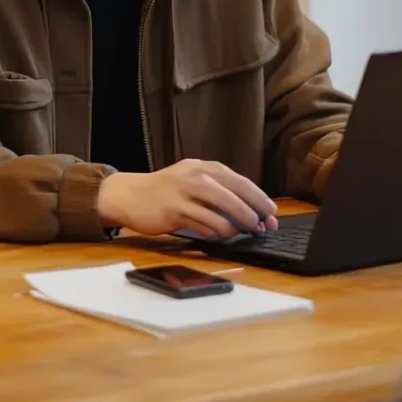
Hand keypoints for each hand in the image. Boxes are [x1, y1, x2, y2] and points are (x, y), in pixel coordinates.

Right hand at [97, 159, 278, 238]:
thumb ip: (216, 188)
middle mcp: (196, 177)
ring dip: (236, 226)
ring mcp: (184, 194)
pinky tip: (219, 235)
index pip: (239, 181)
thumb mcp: (191, 178)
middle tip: (264, 225)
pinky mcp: (174, 212)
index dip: (258, 198)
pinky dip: (215, 232)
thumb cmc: (166, 189)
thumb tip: (248, 207)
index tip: (271, 211)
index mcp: (204, 167)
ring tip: (242, 232)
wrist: (130, 194)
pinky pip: (203, 226)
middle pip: (234, 195)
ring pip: (221, 213)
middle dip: (253, 213)